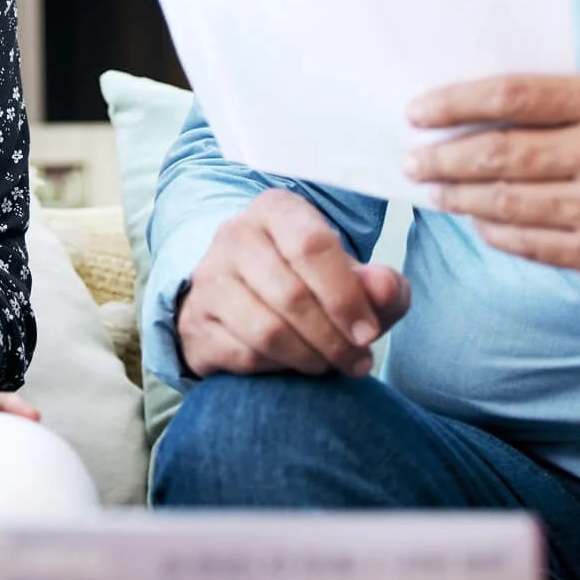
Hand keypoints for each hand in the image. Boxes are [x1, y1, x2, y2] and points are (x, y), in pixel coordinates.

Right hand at [176, 189, 409, 378]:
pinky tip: (292, 364)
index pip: (312, 246)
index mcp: (277, 210)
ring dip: (309, 358)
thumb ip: (380, 284)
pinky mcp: (194, 323)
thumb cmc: (310, 282)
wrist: (243, 300)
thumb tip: (385, 289)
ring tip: (329, 363)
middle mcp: (235, 235)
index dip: (346, 295)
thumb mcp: (352, 278)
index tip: (370, 333)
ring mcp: (208, 279)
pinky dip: (277, 369)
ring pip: (266, 331)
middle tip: (358, 360)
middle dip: (333, 338)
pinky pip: (243, 356)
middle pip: (291, 295)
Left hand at [406, 74, 579, 289]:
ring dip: (457, 197)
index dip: (453, 104)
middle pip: (498, 155)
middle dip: (442, 158)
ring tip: (433, 190)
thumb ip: (560, 106)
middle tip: (412, 159)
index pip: (510, 97)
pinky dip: (492, 231)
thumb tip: (475, 114)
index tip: (417, 112)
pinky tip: (475, 220)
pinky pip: (527, 244)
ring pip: (504, 203)